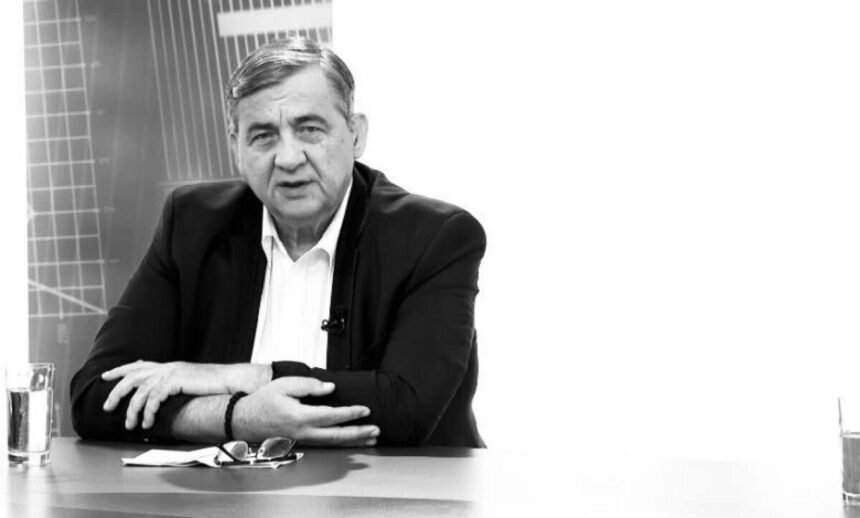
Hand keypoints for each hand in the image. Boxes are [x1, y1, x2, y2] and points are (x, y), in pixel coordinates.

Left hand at [101, 360, 271, 429]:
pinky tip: (147, 422)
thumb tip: (163, 397)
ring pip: (140, 391)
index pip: (139, 365)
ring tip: (130, 424)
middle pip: (132, 376)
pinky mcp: (175, 381)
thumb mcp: (190, 382)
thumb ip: (175, 385)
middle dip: (116, 392)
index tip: (106, 376)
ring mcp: (170, 372)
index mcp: (169, 366)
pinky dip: (147, 412)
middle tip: (107, 406)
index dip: (121, 370)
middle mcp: (167, 367)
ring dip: (132, 410)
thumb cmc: (215, 385)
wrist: (230, 380)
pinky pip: (154, 398)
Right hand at [235, 377, 380, 446]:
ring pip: (333, 443)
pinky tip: (353, 440)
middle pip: (336, 436)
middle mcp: (303, 432)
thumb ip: (309, 385)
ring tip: (371, 439)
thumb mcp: (284, 385)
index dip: (350, 413)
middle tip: (376, 430)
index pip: (331, 416)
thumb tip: (330, 388)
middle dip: (359, 433)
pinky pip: (326, 443)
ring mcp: (303, 439)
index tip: (365, 410)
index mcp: (299, 416)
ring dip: (354, 441)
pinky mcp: (302, 441)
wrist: (245, 419)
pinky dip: (342, 443)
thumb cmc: (264, 400)